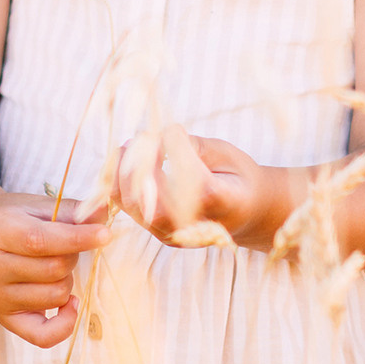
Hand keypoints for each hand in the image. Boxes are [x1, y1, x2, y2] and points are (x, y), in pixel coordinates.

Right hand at [0, 189, 110, 346]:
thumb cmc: (14, 219)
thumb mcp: (40, 207)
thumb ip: (74, 210)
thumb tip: (105, 210)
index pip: (41, 241)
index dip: (78, 238)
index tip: (106, 234)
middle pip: (55, 269)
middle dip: (71, 257)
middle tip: (63, 248)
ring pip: (56, 296)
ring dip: (66, 282)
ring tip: (52, 268)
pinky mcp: (3, 317)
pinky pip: (43, 336)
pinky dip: (65, 323)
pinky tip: (69, 304)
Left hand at [112, 127, 287, 250]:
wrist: (246, 211)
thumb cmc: (237, 177)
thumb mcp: (226, 154)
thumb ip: (194, 147)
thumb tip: (158, 137)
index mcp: (224, 204)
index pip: (194, 181)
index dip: (178, 150)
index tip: (176, 130)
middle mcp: (195, 227)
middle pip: (154, 201)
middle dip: (142, 161)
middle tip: (145, 136)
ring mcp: (174, 234)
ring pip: (133, 204)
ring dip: (124, 169)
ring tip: (131, 145)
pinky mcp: (158, 231)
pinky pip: (127, 206)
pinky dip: (118, 179)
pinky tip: (126, 158)